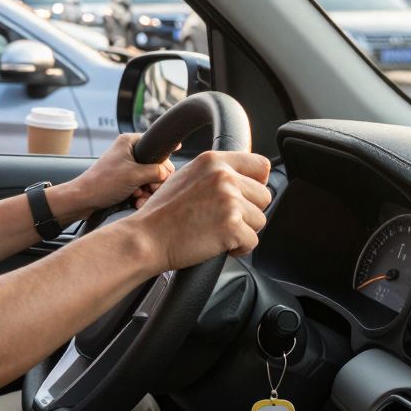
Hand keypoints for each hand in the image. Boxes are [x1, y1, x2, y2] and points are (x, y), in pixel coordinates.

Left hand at [62, 134, 174, 215]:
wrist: (83, 200)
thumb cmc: (104, 183)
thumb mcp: (135, 175)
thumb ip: (157, 171)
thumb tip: (168, 172)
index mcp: (129, 142)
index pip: (156, 144)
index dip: (164, 159)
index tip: (166, 171)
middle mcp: (127, 152)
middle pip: (155, 164)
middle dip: (155, 180)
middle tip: (150, 188)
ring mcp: (125, 167)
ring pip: (149, 178)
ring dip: (147, 190)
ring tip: (138, 196)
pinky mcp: (123, 180)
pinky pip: (140, 186)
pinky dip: (140, 195)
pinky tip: (135, 201)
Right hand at [125, 150, 271, 271]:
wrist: (146, 238)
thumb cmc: (161, 213)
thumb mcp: (186, 177)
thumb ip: (215, 173)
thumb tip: (242, 179)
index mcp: (213, 161)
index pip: (260, 165)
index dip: (257, 183)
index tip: (248, 196)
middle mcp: (223, 177)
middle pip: (264, 195)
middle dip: (249, 211)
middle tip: (223, 219)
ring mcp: (229, 201)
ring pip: (260, 220)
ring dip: (243, 231)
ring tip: (216, 232)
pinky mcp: (231, 226)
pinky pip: (253, 241)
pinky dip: (238, 249)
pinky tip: (218, 245)